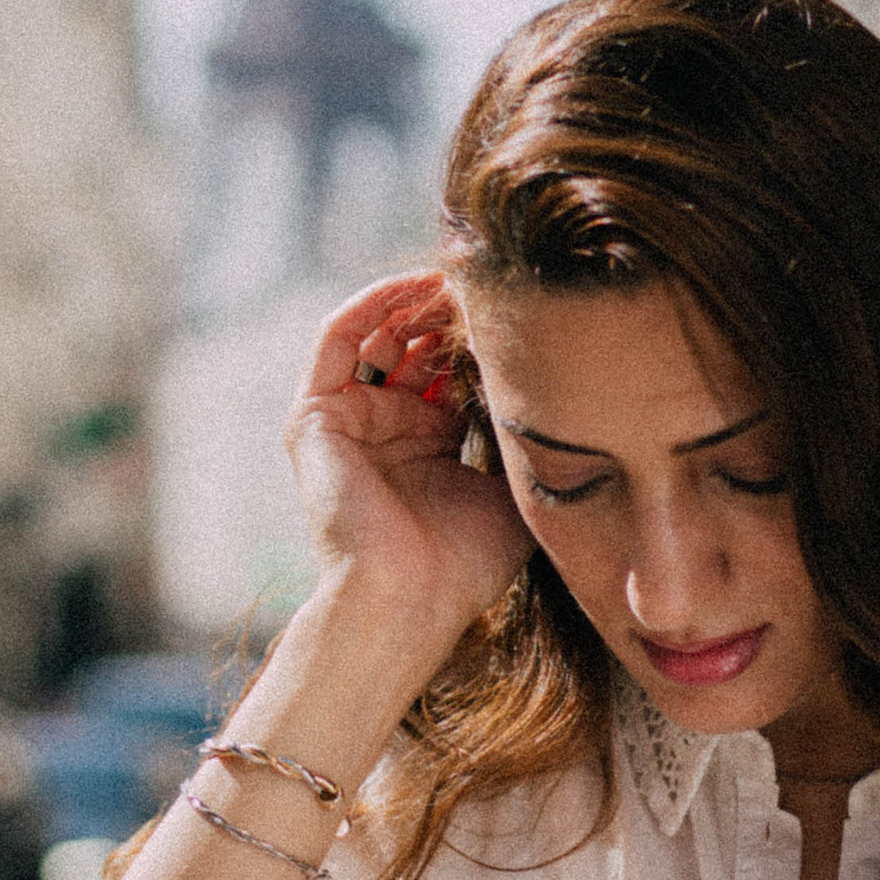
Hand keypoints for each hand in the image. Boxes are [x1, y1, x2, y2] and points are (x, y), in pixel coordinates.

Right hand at [286, 274, 529, 651]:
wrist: (407, 601)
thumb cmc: (465, 563)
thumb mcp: (512, 487)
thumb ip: (525, 434)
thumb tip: (564, 379)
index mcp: (429, 444)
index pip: (453, 367)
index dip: (485, 336)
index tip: (526, 306)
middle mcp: (387, 427)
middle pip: (416, 342)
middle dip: (453, 310)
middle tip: (492, 282)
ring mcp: (348, 420)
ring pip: (378, 331)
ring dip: (416, 298)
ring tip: (459, 277)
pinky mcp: (314, 417)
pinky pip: (338, 336)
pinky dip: (374, 302)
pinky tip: (417, 285)